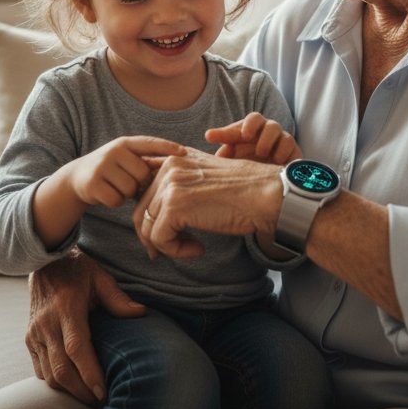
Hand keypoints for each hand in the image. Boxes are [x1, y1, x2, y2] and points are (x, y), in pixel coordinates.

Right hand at [26, 249, 145, 404]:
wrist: (42, 261)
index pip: (76, 348)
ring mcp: (35, 333)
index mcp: (67, 307)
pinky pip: (40, 370)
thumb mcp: (99, 276)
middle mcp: (47, 324)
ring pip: (48, 375)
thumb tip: (140, 313)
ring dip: (68, 391)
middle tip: (101, 402)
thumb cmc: (76, 269)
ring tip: (90, 397)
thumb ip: (117, 298)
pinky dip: (55, 382)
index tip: (103, 391)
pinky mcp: (29, 339)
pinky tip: (72, 384)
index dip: (89, 373)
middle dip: (81, 391)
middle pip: (61, 369)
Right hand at [67, 135, 184, 207]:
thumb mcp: (127, 159)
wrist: (77, 176)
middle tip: (132, 183)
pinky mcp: (92, 184)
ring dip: (128, 194)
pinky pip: (116, 200)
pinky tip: (109, 194)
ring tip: (119, 187)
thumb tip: (177, 164)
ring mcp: (101, 166)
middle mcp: (113, 151)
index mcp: (125, 143)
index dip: (168, 147)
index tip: (184, 152)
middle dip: (142, 183)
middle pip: (142, 173)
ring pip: (130, 188)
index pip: (150, 143)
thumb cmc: (113, 169)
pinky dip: (116, 202)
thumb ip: (147, 160)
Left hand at [133, 148, 281, 260]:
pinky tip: (198, 248)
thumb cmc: (243, 191)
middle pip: (141, 209)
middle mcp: (169, 166)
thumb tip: (152, 216)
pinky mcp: (176, 206)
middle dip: (154, 235)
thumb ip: (180, 186)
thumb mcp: (205, 178)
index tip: (165, 232)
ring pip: (147, 227)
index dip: (150, 215)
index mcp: (175, 158)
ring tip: (189, 247)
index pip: (144, 190)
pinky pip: (160, 239)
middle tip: (174, 248)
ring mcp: (171, 185)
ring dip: (166, 245)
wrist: (266, 194)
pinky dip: (176, 251)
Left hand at [205, 112, 300, 164]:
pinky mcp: (293, 156)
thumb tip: (209, 135)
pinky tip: (279, 166)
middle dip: (266, 138)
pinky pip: (296, 154)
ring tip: (270, 161)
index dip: (250, 125)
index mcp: (254, 128)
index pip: (255, 119)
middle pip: (272, 126)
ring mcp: (284, 143)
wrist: (259, 176)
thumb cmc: (243, 158)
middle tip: (258, 152)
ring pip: (286, 138)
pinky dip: (288, 159)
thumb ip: (223, 143)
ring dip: (278, 149)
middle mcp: (270, 132)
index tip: (244, 136)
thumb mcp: (231, 152)